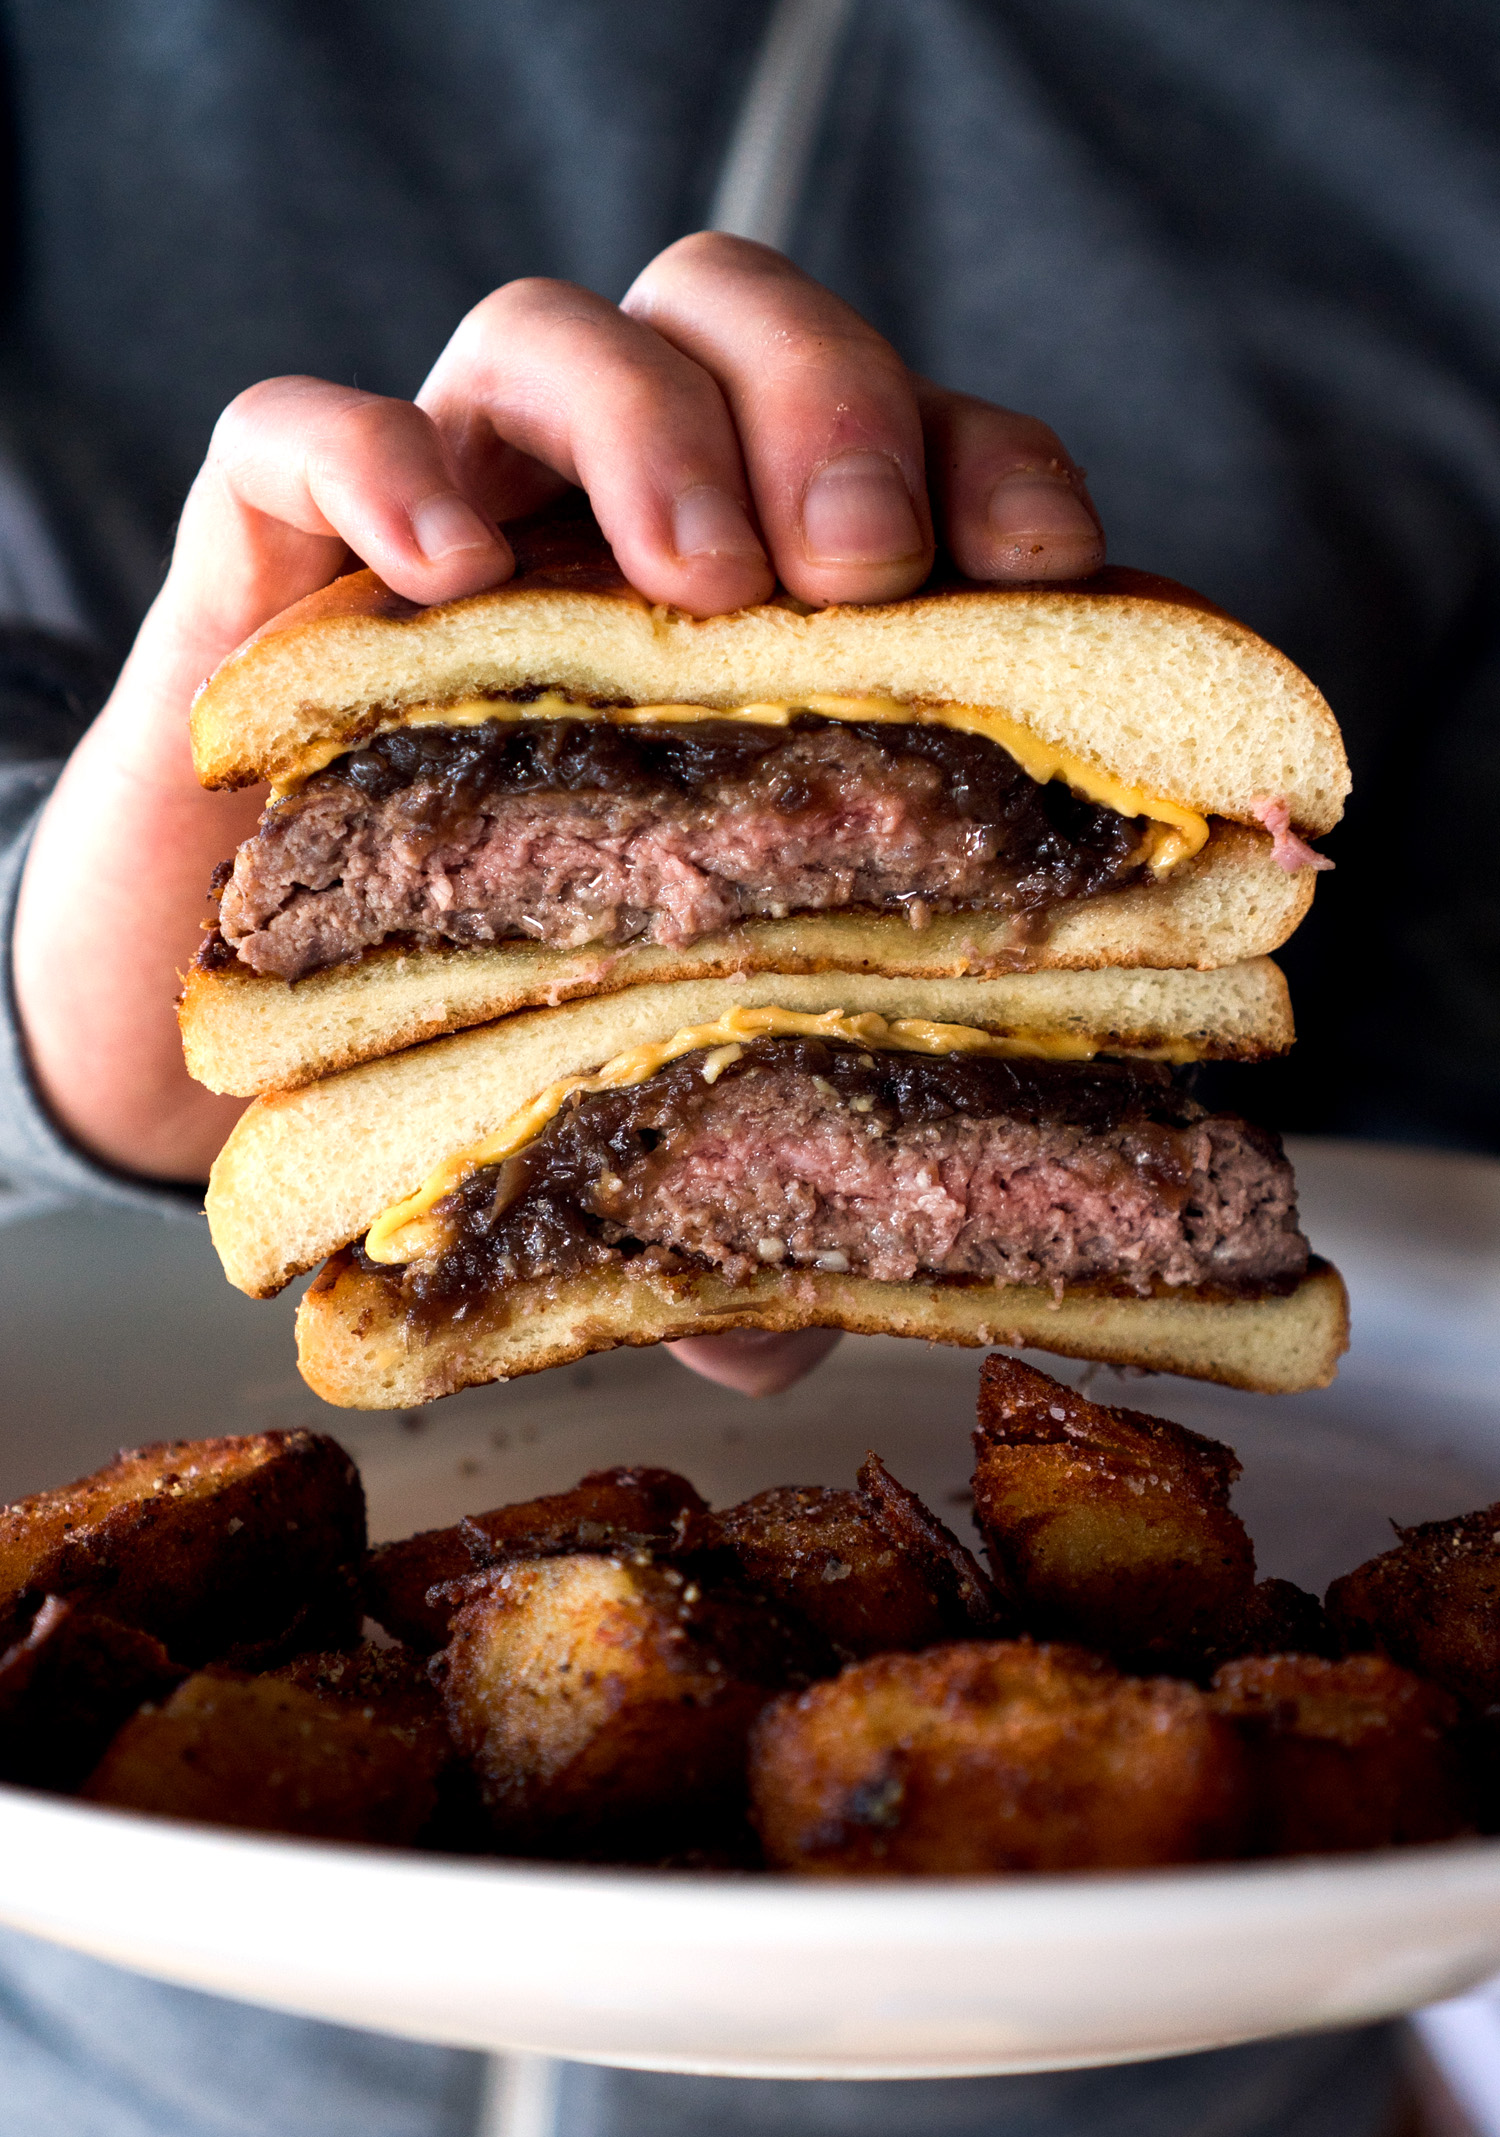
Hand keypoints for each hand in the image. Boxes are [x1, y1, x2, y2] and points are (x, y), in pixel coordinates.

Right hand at [11, 232, 1101, 1390]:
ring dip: (646, 423)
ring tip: (689, 580)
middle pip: (750, 326)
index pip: (914, 458)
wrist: (214, 978)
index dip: (993, 475)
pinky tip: (432, 567)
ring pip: (557, 334)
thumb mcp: (620, 1089)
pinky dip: (371, 461)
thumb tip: (796, 1342)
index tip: (1044, 569)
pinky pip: (299, 429)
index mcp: (755, 615)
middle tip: (852, 575)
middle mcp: (614, 524)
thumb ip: (710, 1182)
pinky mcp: (272, 543)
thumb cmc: (457, 997)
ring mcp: (449, 513)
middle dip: (835, 409)